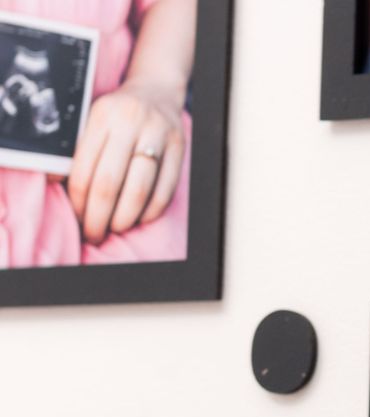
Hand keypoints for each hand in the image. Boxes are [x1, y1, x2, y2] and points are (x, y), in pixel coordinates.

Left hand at [67, 79, 186, 245]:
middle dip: (98, 216)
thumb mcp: (93, 118)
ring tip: (114, 228)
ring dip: (124, 218)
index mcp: (102, 115)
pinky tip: (138, 219)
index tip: (77, 219)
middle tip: (93, 234)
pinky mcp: (178, 150)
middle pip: (109, 183)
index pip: (84, 168)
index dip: (79, 201)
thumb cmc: (118, 112)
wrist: (157, 93)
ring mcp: (157, 137)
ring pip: (138, 191)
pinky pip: (164, 192)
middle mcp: (130, 123)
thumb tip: (55, 180)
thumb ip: (78, 146)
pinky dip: (150, 212)